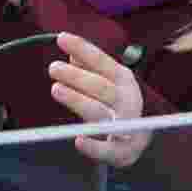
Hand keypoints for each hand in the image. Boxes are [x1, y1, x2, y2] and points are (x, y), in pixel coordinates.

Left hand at [48, 32, 152, 167]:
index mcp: (123, 80)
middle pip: (101, 86)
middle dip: (76, 76)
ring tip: (56, 89)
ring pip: (99, 112)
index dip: (82, 48)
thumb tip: (71, 51)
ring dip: (77, 100)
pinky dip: (93, 146)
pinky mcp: (120, 152)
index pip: (102, 61)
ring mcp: (125, 126)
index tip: (62, 38)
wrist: (138, 140)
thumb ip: (88, 66)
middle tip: (54, 67)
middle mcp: (126, 100)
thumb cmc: (116, 105)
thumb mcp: (107, 81)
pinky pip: (106, 150)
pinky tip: (78, 140)